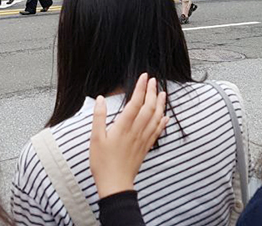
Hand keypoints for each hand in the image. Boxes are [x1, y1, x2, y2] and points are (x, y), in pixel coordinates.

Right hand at [90, 74, 167, 198]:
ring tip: (163, 93)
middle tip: (153, 80)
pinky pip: (157, 132)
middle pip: (148, 108)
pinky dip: (163, 122)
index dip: (141, 88)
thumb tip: (100, 99)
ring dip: (160, 104)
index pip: (135, 103)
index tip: (144, 77)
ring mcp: (142, 140)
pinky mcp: (145, 148)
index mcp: (123, 127)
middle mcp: (136, 131)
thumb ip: (99, 117)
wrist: (115, 185)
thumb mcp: (95, 139)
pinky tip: (166, 117)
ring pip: (156, 118)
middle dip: (152, 92)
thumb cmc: (103, 163)